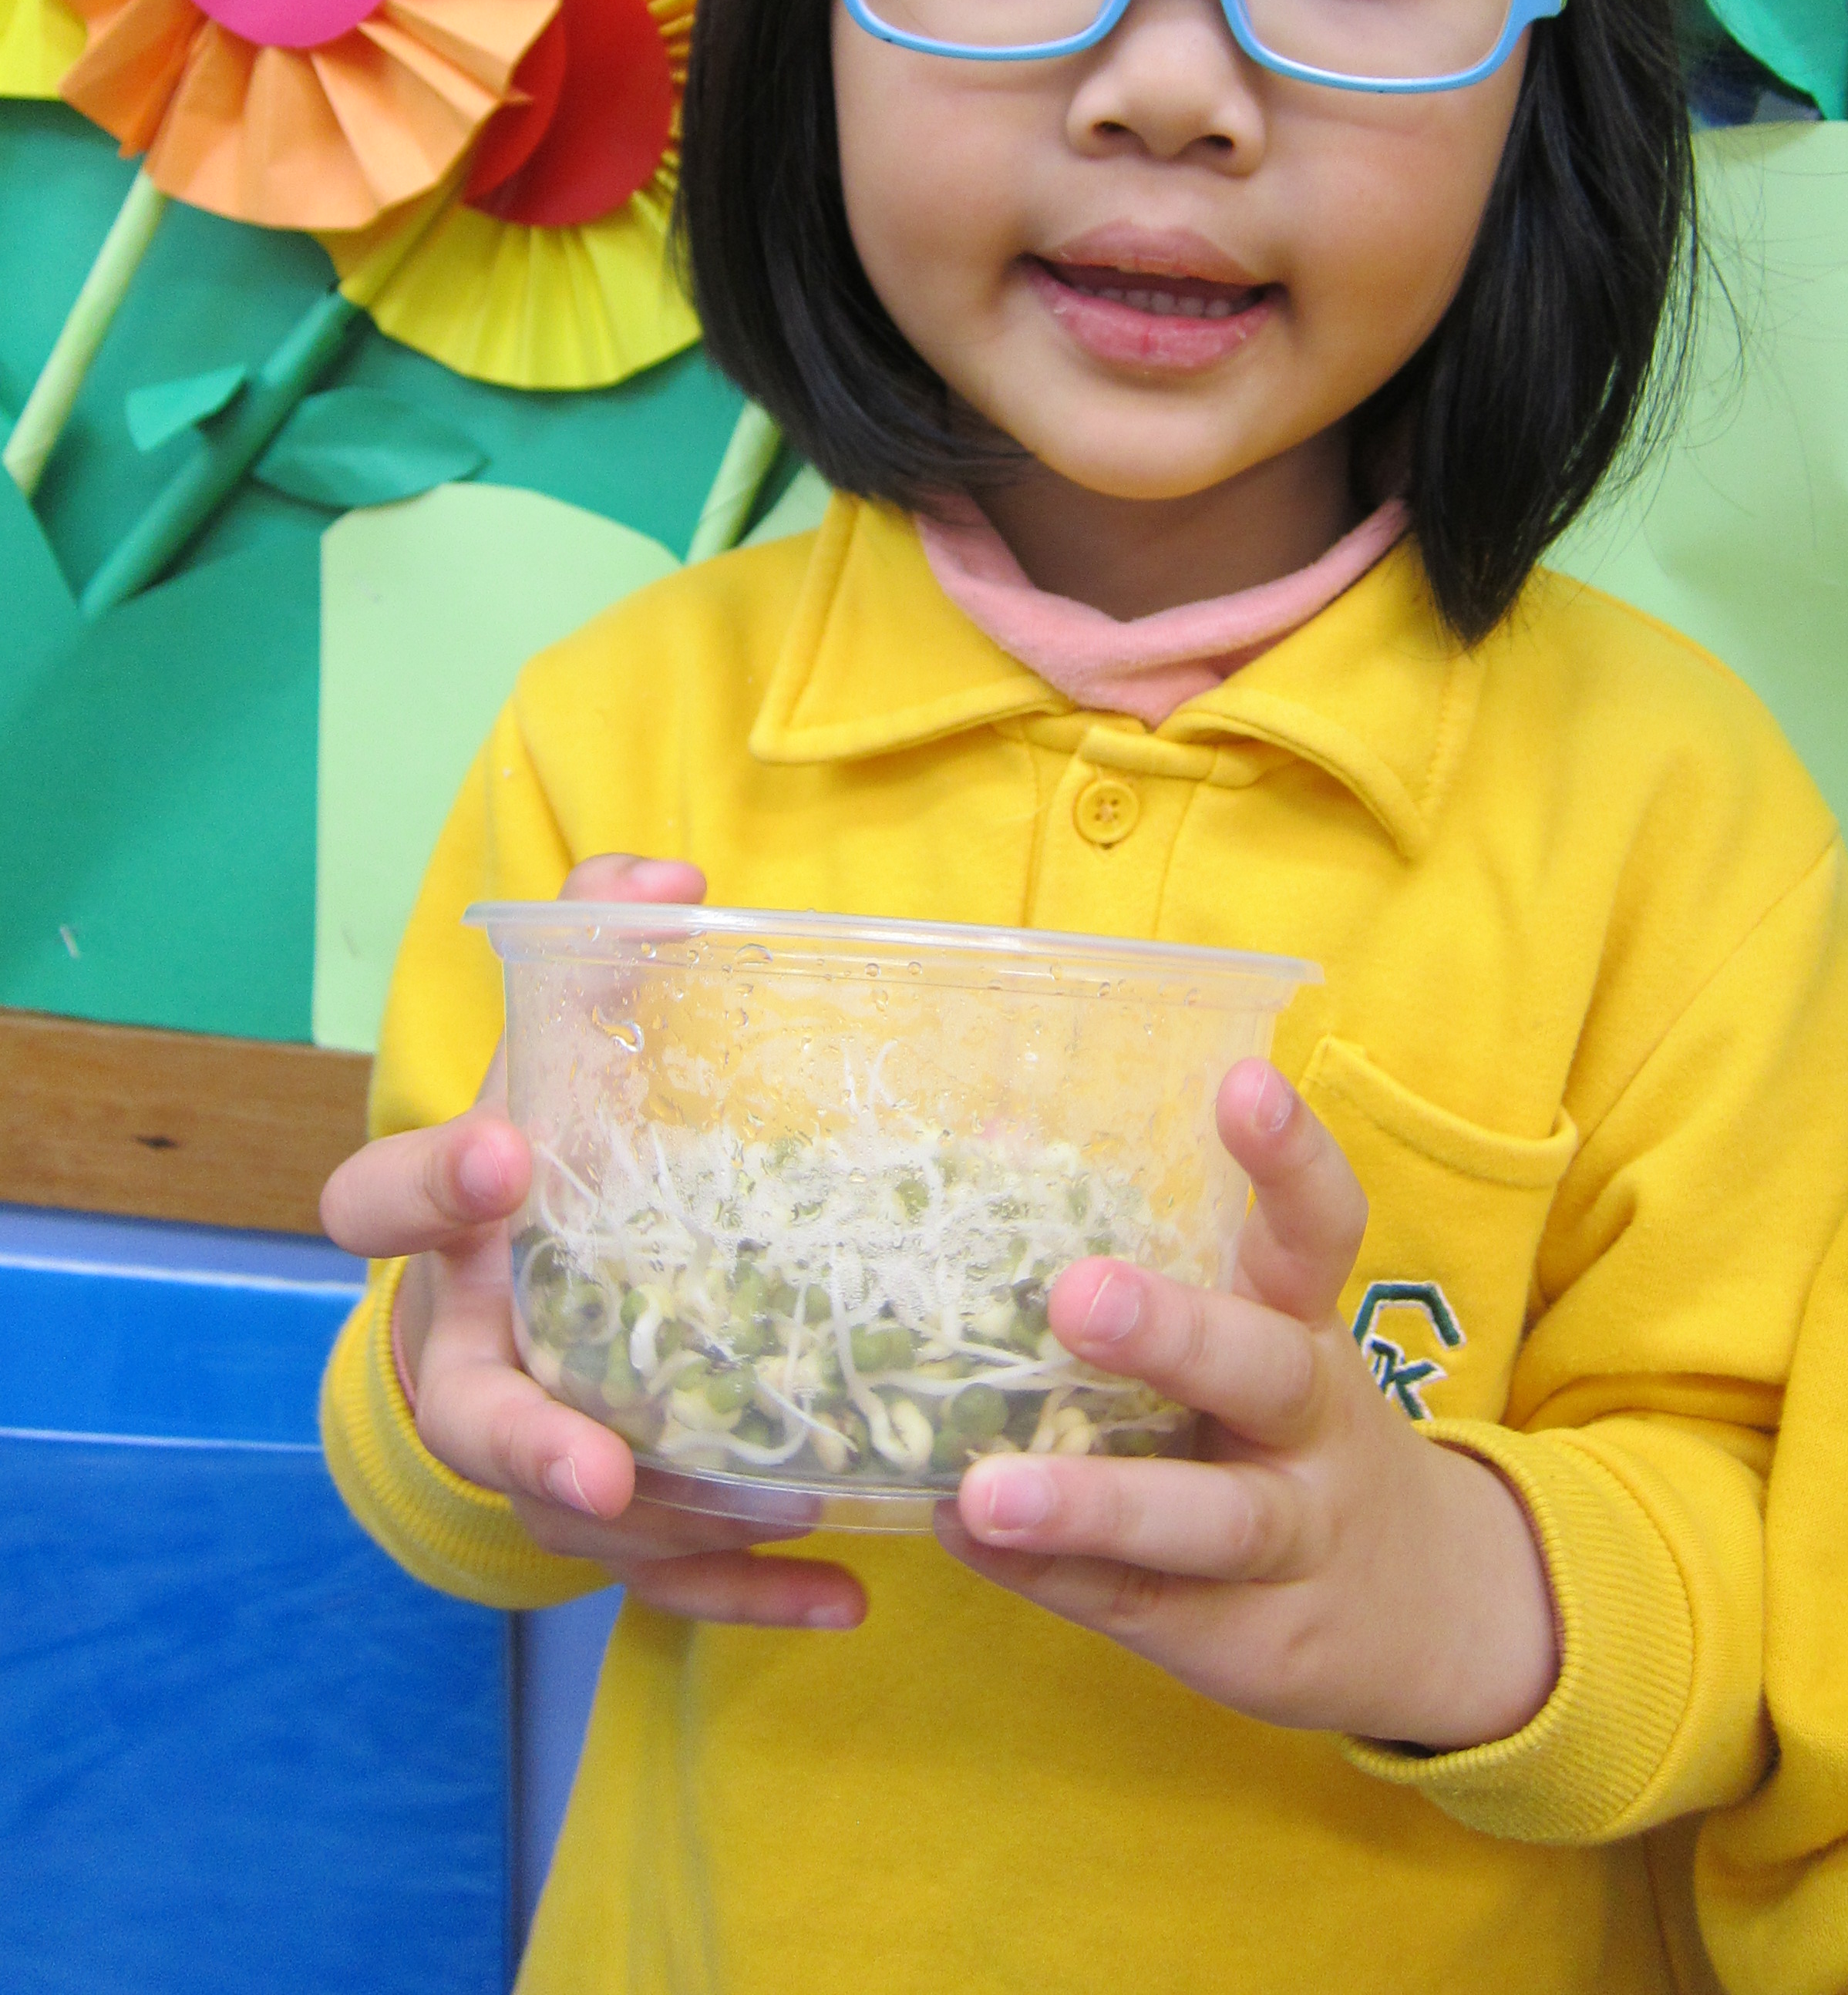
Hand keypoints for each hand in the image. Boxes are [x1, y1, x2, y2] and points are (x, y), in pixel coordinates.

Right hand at [319, 853, 865, 1631]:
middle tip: (594, 1464)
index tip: (508, 1154)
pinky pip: (670, 1579)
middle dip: (528, 1445)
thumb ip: (606, 932)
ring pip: (579, 1521)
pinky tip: (844, 1596)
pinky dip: (753, 1596)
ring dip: (675, 1526)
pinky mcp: (612, 1519)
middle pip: (468, 1420)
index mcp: (444, 1229)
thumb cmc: (548, 1145)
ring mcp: (535, 1450)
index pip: (383, 1203)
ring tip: (784, 1509)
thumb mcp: (565, 1032)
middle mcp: (468, 1352)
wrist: (523, 1276)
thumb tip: (672, 870)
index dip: (431, 1185)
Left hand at [937, 1059, 1558, 1745]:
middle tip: (1078, 1296)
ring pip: (1209, 1521)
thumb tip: (992, 1136)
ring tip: (986, 1492)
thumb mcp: (1253, 1334)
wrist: (1422, 1609)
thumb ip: (1145, 1255)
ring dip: (1094, 1504)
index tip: (1243, 1081)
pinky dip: (1048, 1575)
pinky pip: (1142, 1606)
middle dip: (1176, 1333)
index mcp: (1306, 1327)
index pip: (1319, 1229)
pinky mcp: (1250, 1640)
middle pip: (1266, 1372)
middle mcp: (1315, 1428)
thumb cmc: (1284, 1432)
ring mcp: (1295, 1542)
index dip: (1290, 1157)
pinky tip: (962, 1534)